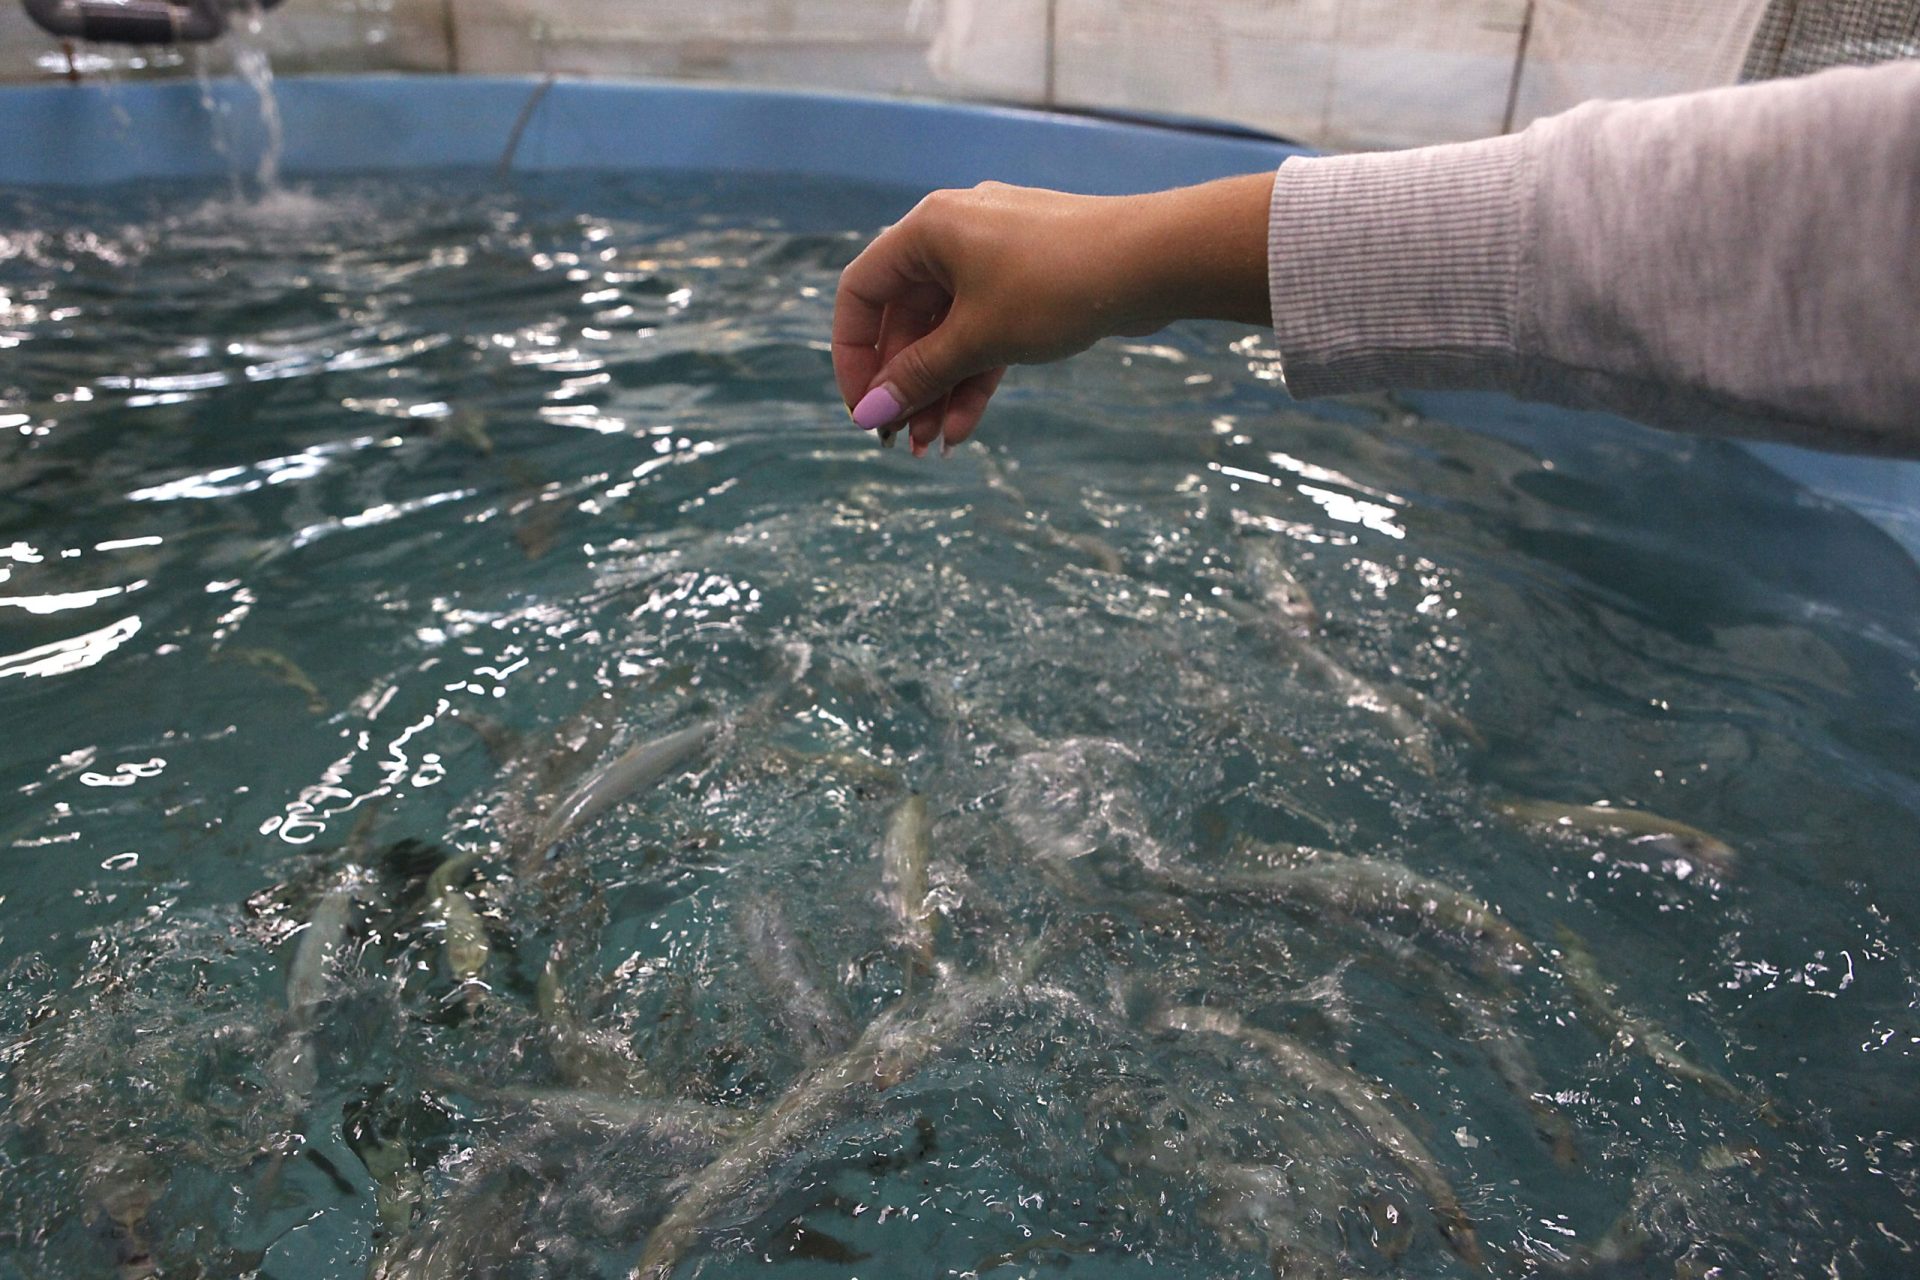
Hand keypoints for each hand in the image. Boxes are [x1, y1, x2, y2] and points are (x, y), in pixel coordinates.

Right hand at [832, 174, 1274, 456]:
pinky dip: (975, 373)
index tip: (862, 409)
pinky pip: (986, 329)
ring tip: (935, 447)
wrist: (1155, 261)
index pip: (862, 294)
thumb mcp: (978, 339)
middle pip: (906, 320)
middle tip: (902, 442)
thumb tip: (870, 414)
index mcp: (927, 231)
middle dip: (905, 386)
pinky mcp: (1029, 280)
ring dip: (939, 390)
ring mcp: (994, 257)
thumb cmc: (1057, 286)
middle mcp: (953, 236)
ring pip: (949, 332)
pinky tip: (966, 425)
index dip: (852, 356)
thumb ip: (920, 375)